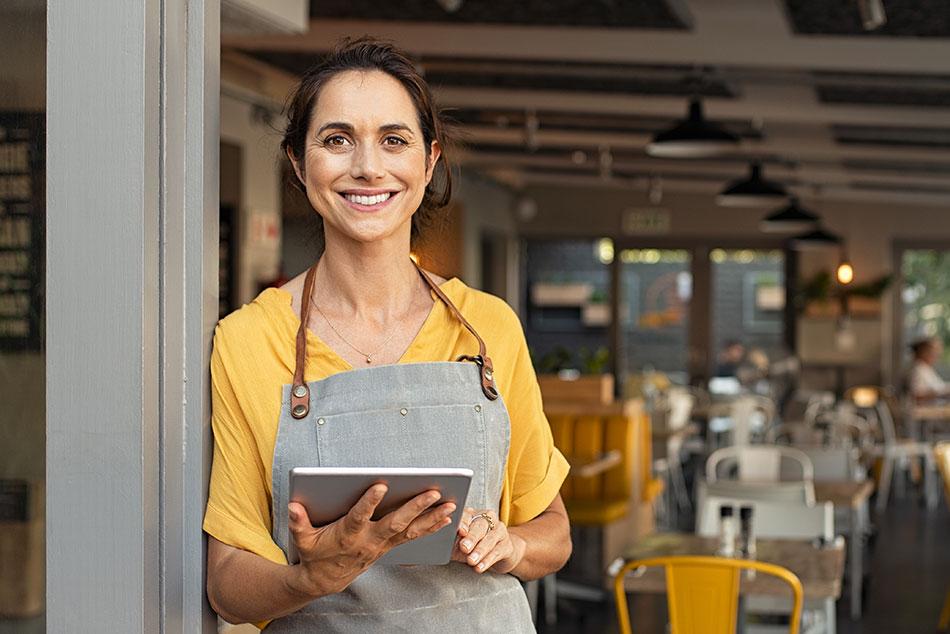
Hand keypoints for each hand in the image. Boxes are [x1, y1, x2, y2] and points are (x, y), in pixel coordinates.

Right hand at [286, 484, 455, 596]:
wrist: (326, 580)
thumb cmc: (315, 553)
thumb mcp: (302, 539)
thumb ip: (298, 522)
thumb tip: (293, 506)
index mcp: (348, 534)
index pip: (359, 516)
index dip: (369, 502)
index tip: (380, 485)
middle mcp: (369, 540)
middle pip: (395, 522)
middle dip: (415, 507)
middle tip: (433, 492)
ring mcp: (382, 544)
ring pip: (410, 530)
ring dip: (431, 517)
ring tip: (450, 504)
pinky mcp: (389, 546)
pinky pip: (413, 536)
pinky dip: (430, 527)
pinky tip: (446, 517)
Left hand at [452, 508, 525, 574]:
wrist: (494, 555)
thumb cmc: (470, 546)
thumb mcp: (458, 541)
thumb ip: (451, 538)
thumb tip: (439, 541)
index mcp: (472, 514)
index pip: (467, 515)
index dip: (463, 522)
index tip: (459, 531)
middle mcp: (488, 518)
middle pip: (480, 525)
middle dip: (472, 537)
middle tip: (464, 548)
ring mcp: (499, 530)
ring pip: (490, 538)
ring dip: (480, 550)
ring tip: (471, 561)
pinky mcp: (507, 545)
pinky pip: (497, 552)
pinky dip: (487, 560)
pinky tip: (480, 567)